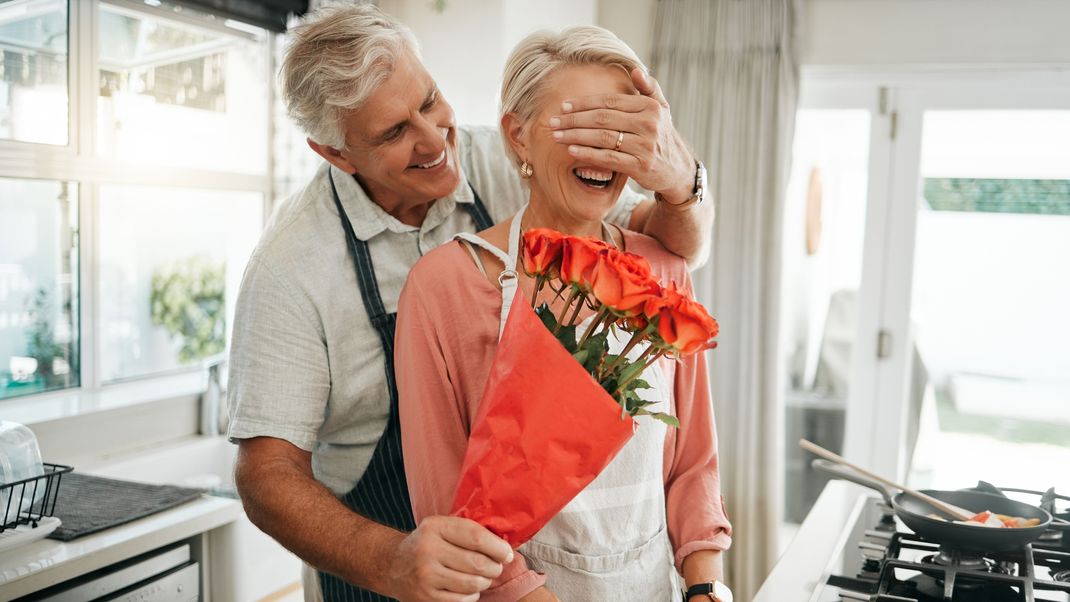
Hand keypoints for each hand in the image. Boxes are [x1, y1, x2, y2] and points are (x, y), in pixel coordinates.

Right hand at [386, 515, 513, 601]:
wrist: (393, 565)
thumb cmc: (427, 544)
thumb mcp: (441, 527)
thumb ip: (468, 531)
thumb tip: (504, 545)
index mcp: (435, 527)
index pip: (476, 537)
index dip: (497, 547)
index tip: (507, 553)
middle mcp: (427, 550)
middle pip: (477, 563)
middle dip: (494, 568)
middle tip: (496, 568)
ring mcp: (425, 576)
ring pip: (472, 584)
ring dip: (484, 583)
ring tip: (482, 578)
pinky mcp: (426, 598)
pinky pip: (462, 601)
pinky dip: (471, 596)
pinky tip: (467, 589)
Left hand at [550, 67, 694, 203]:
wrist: (678, 169)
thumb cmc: (663, 136)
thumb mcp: (661, 109)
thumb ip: (649, 88)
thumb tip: (635, 70)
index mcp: (649, 107)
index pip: (609, 102)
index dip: (583, 103)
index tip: (563, 106)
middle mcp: (648, 124)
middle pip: (602, 118)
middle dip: (573, 119)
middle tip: (552, 122)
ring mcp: (645, 146)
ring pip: (602, 138)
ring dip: (575, 136)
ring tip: (556, 136)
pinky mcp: (640, 166)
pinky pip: (608, 158)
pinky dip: (587, 154)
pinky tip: (571, 151)